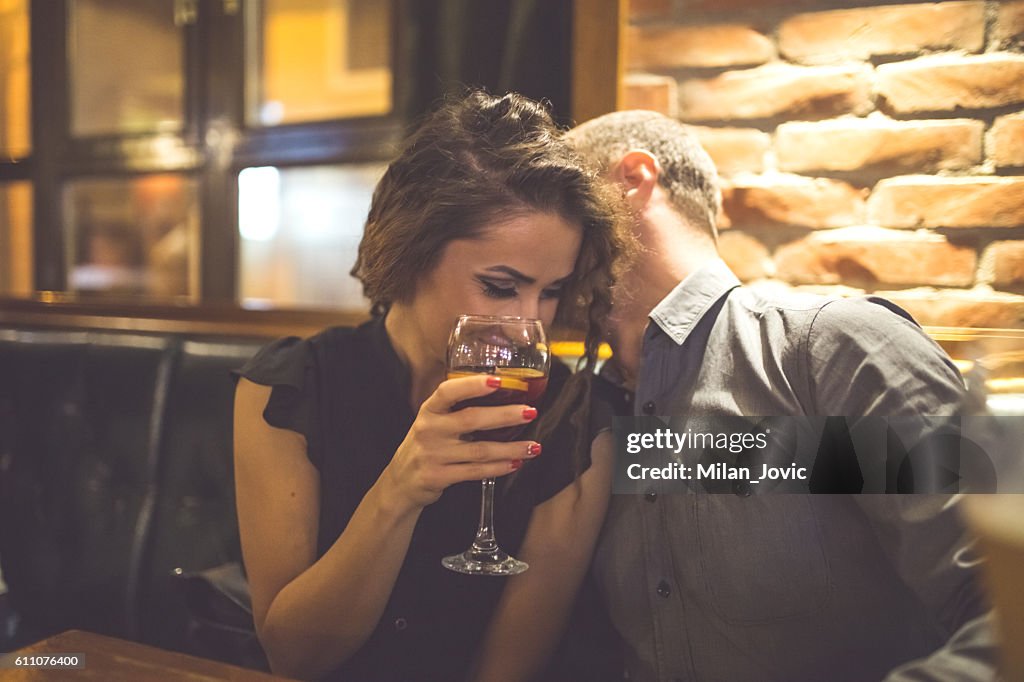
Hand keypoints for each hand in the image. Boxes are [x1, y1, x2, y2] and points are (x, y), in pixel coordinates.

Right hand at [382, 375, 540, 509]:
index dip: (473, 384)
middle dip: (505, 415)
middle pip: (471, 419)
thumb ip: (457, 408)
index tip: (499, 380)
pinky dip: (499, 468)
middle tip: (530, 411)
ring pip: (480, 450)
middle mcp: (429, 430)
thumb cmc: (426, 444)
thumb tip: (500, 390)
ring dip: (511, 448)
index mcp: (429, 410)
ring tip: (533, 446)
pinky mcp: (439, 477)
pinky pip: (475, 472)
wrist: (401, 481)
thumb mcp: (433, 420)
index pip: (449, 391)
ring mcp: (434, 455)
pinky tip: (515, 463)